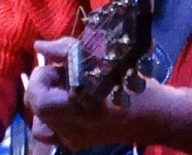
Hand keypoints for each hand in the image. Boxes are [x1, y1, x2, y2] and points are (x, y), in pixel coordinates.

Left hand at [23, 37, 140, 150]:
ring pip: (41, 120)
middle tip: (66, 75)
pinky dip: (54, 118)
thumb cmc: (127, 82)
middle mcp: (69, 130)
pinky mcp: (79, 144)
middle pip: (36, 106)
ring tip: (67, 91)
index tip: (59, 66)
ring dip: (47, 102)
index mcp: (73, 110)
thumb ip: (63, 50)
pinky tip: (70, 105)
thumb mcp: (97, 57)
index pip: (36, 95)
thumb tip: (39, 46)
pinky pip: (53, 132)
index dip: (42, 76)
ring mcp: (73, 140)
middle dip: (45, 85)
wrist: (155, 114)